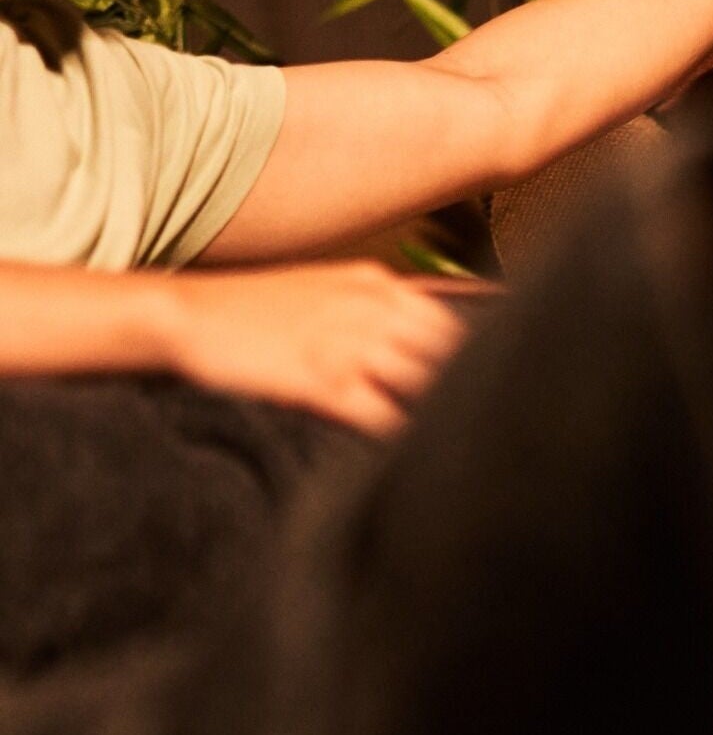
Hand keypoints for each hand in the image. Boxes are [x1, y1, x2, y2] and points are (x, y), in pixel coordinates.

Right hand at [164, 261, 489, 434]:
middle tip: (490, 420)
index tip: (495, 379)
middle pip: (452, 350)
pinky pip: (382, 414)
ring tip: (463, 444)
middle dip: (471, 384)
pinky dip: (403, 435)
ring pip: (425, 381)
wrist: (188, 315)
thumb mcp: (333, 285)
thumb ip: (386, 302)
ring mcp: (348, 346)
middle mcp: (373, 311)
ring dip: (443, 411)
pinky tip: (416, 455)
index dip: (480, 354)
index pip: (455, 319)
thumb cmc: (260, 308)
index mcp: (379, 286)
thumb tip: (444, 312)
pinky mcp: (321, 383)